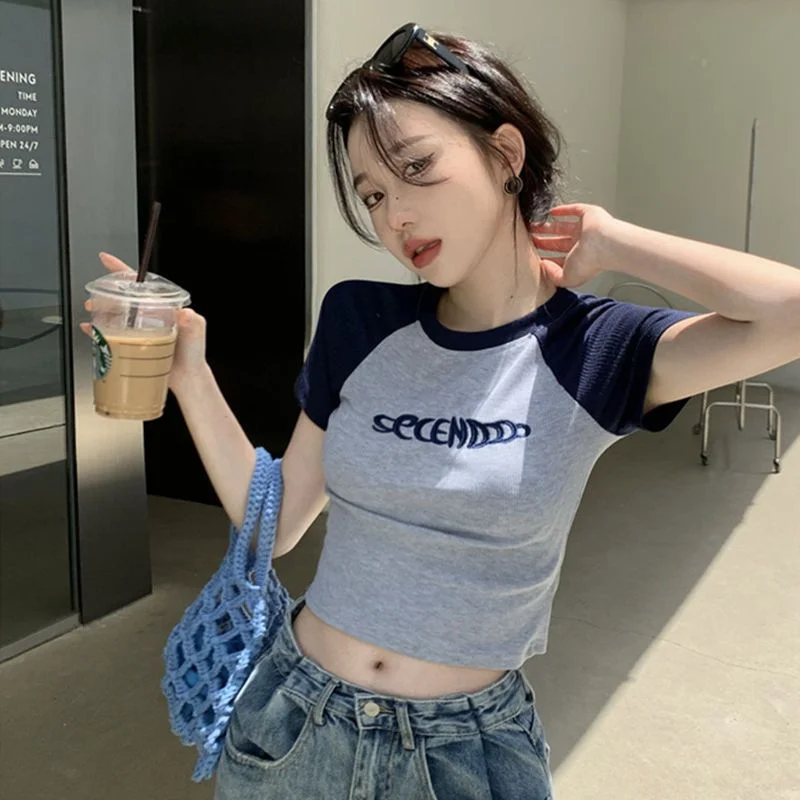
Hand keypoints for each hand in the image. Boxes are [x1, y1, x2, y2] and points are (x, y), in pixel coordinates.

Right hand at [80, 252, 207, 392]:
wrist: (187, 379)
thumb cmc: (193, 355)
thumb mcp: (196, 332)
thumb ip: (193, 322)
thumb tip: (186, 314)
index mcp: (162, 308)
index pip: (141, 285)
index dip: (123, 271)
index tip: (106, 260)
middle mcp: (149, 316)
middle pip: (123, 298)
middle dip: (106, 294)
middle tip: (94, 297)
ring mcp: (139, 330)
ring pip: (114, 314)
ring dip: (100, 310)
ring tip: (91, 310)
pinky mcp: (132, 345)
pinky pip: (110, 334)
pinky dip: (98, 331)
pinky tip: (90, 330)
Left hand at [531, 203, 614, 287]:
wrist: (604, 244)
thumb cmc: (590, 261)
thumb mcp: (566, 278)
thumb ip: (553, 275)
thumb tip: (544, 266)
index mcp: (578, 259)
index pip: (559, 258)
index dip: (546, 257)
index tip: (532, 255)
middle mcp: (582, 244)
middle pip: (558, 241)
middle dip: (543, 241)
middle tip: (529, 238)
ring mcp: (585, 229)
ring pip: (562, 226)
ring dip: (548, 226)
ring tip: (534, 226)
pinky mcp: (588, 214)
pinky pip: (574, 210)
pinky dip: (563, 210)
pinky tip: (552, 211)